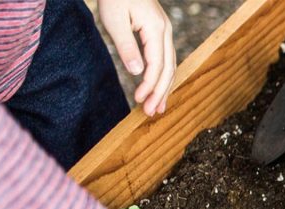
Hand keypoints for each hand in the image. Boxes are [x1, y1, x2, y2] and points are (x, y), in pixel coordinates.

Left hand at [97, 0, 175, 115]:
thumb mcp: (114, 21)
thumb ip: (126, 46)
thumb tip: (138, 72)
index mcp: (156, 28)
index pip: (157, 64)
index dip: (150, 85)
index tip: (140, 100)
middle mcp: (165, 31)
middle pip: (169, 68)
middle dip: (161, 91)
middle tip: (151, 112)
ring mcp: (164, 31)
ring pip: (170, 64)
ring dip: (165, 87)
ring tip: (158, 107)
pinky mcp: (159, 32)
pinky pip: (166, 58)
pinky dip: (163, 75)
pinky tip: (158, 87)